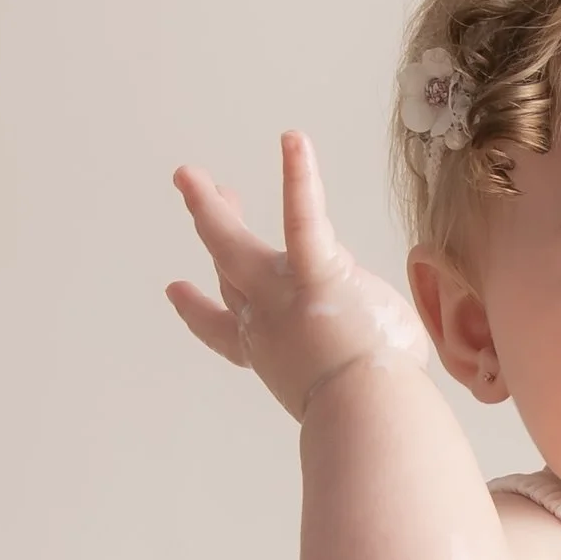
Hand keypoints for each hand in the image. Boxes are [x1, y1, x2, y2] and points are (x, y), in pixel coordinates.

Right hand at [167, 132, 435, 417]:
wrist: (367, 417)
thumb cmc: (374, 419)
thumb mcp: (353, 394)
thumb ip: (353, 366)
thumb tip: (383, 366)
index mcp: (272, 355)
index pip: (228, 333)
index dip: (199, 311)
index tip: (177, 291)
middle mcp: (266, 323)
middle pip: (229, 271)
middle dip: (212, 230)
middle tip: (198, 194)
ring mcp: (284, 296)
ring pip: (233, 246)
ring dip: (211, 208)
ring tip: (192, 177)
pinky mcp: (316, 272)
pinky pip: (302, 217)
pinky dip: (298, 178)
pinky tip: (293, 140)